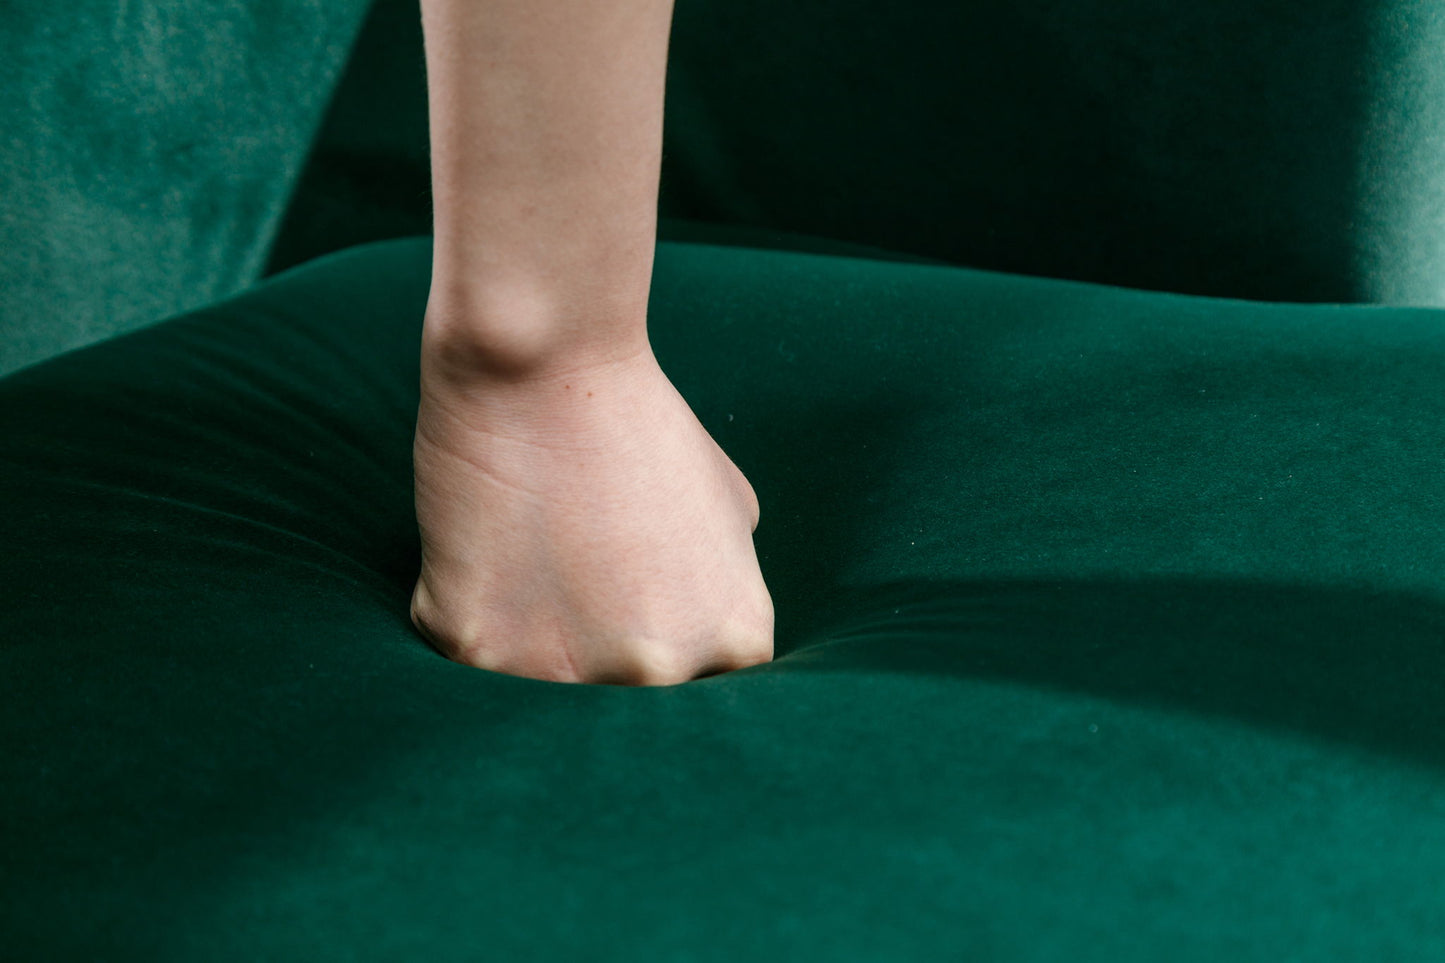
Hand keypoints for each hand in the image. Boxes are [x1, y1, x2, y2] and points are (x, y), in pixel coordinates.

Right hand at [409, 335, 773, 684]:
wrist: (545, 367)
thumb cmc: (640, 423)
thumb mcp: (731, 505)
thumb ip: (728, 587)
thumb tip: (703, 634)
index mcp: (734, 640)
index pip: (715, 707)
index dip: (671, 673)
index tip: (638, 641)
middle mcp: (662, 672)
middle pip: (633, 720)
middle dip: (604, 675)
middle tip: (577, 616)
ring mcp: (570, 673)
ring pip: (546, 711)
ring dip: (531, 665)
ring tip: (526, 589)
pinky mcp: (479, 653)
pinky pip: (471, 671)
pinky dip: (469, 630)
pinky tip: (480, 569)